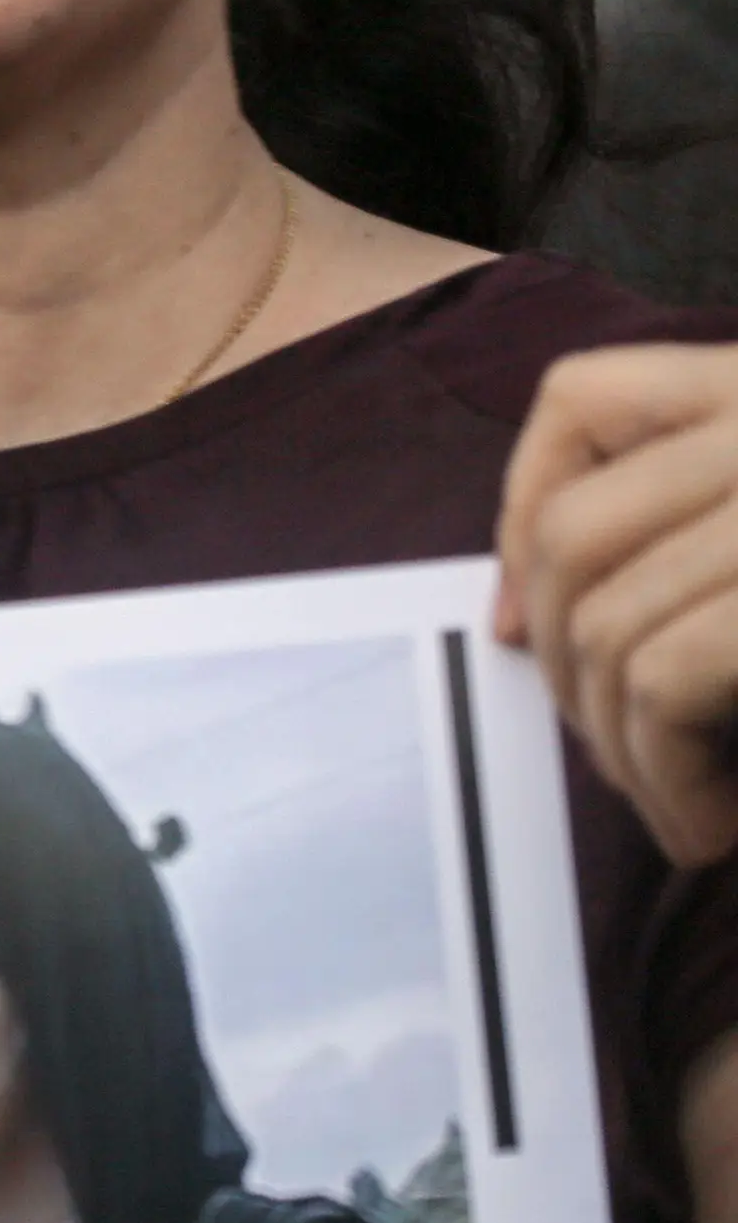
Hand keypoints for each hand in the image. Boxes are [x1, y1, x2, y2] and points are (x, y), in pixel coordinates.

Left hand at [498, 341, 737, 866]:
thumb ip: (681, 532)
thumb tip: (514, 623)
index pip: (583, 394)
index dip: (520, 511)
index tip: (517, 629)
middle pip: (576, 532)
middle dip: (563, 664)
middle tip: (616, 761)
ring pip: (607, 621)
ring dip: (617, 746)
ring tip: (668, 811)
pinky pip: (662, 681)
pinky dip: (667, 777)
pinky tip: (708, 828)